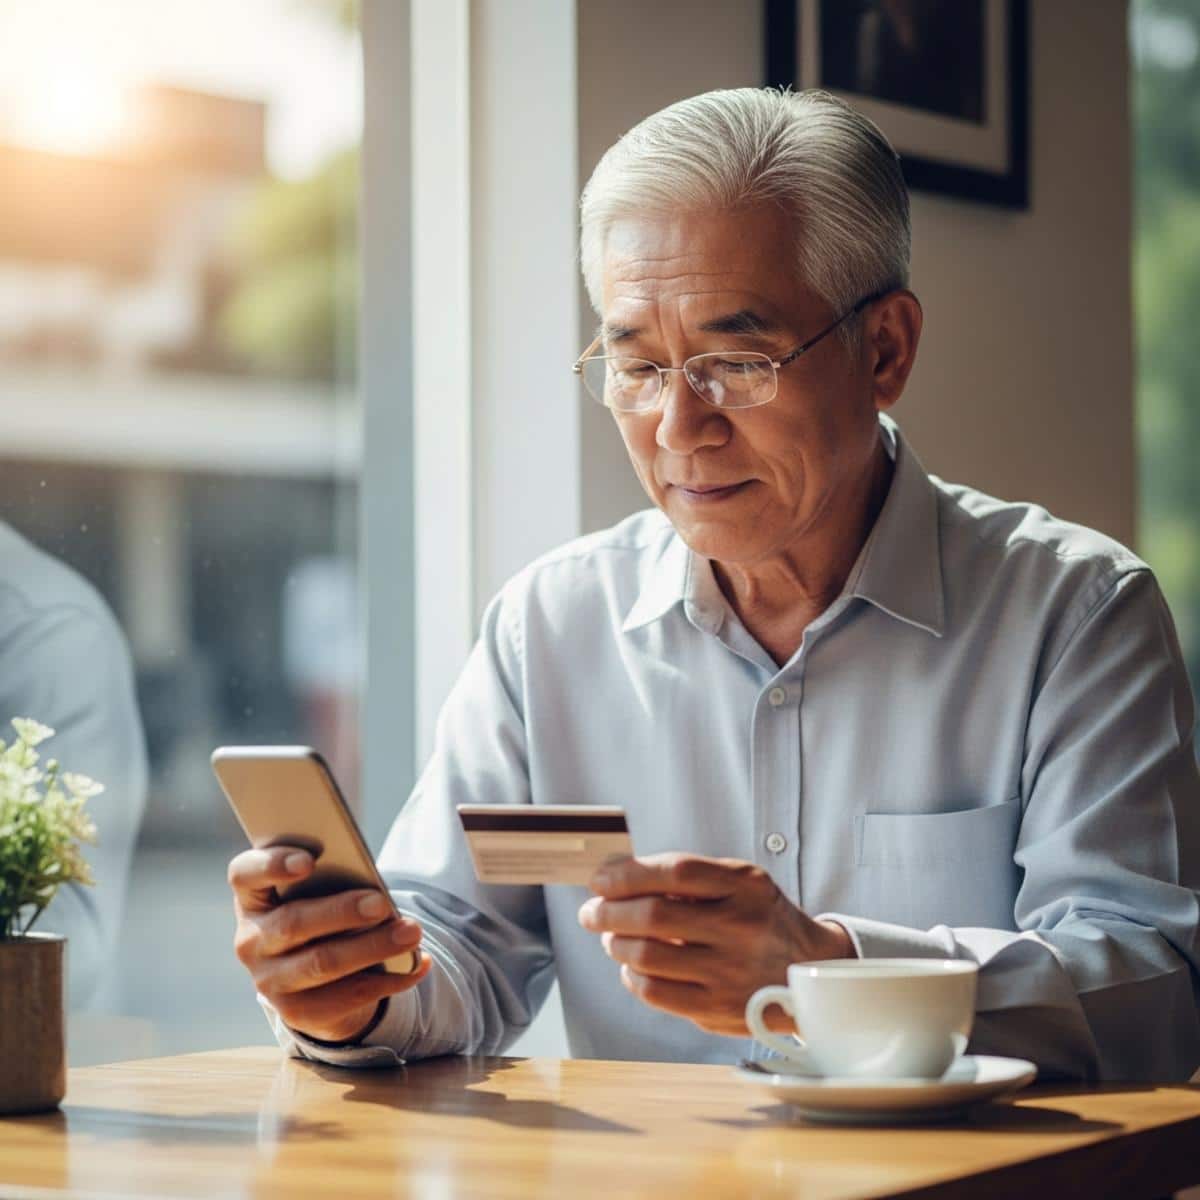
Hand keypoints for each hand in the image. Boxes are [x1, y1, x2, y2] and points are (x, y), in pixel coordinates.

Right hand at [228, 846, 430, 1043]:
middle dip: (341, 912)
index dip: (272, 865)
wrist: (309, 977)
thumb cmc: (319, 911)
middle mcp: (252, 940)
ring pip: (322, 964)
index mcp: (253, 898)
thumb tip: (373, 887)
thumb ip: (332, 881)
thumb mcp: (316, 892)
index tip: (308, 861)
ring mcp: (270, 980)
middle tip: (382, 904)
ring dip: (372, 948)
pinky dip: (389, 979)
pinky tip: (417, 963)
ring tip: (411, 933)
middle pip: (293, 923)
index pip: (245, 875)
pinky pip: (347, 996)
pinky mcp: (298, 1012)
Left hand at [577, 853, 854, 1036]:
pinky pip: (656, 993)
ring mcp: (729, 971)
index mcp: (743, 886)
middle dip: (608, 912)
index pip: (674, 871)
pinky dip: (631, 976)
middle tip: (591, 912)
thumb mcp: (740, 882)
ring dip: (615, 944)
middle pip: (653, 916)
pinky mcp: (719, 1009)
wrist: (811, 969)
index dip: (627, 875)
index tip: (600, 880)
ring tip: (612, 938)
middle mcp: (739, 928)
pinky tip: (632, 966)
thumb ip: (688, 877)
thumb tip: (617, 876)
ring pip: (647, 957)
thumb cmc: (760, 918)